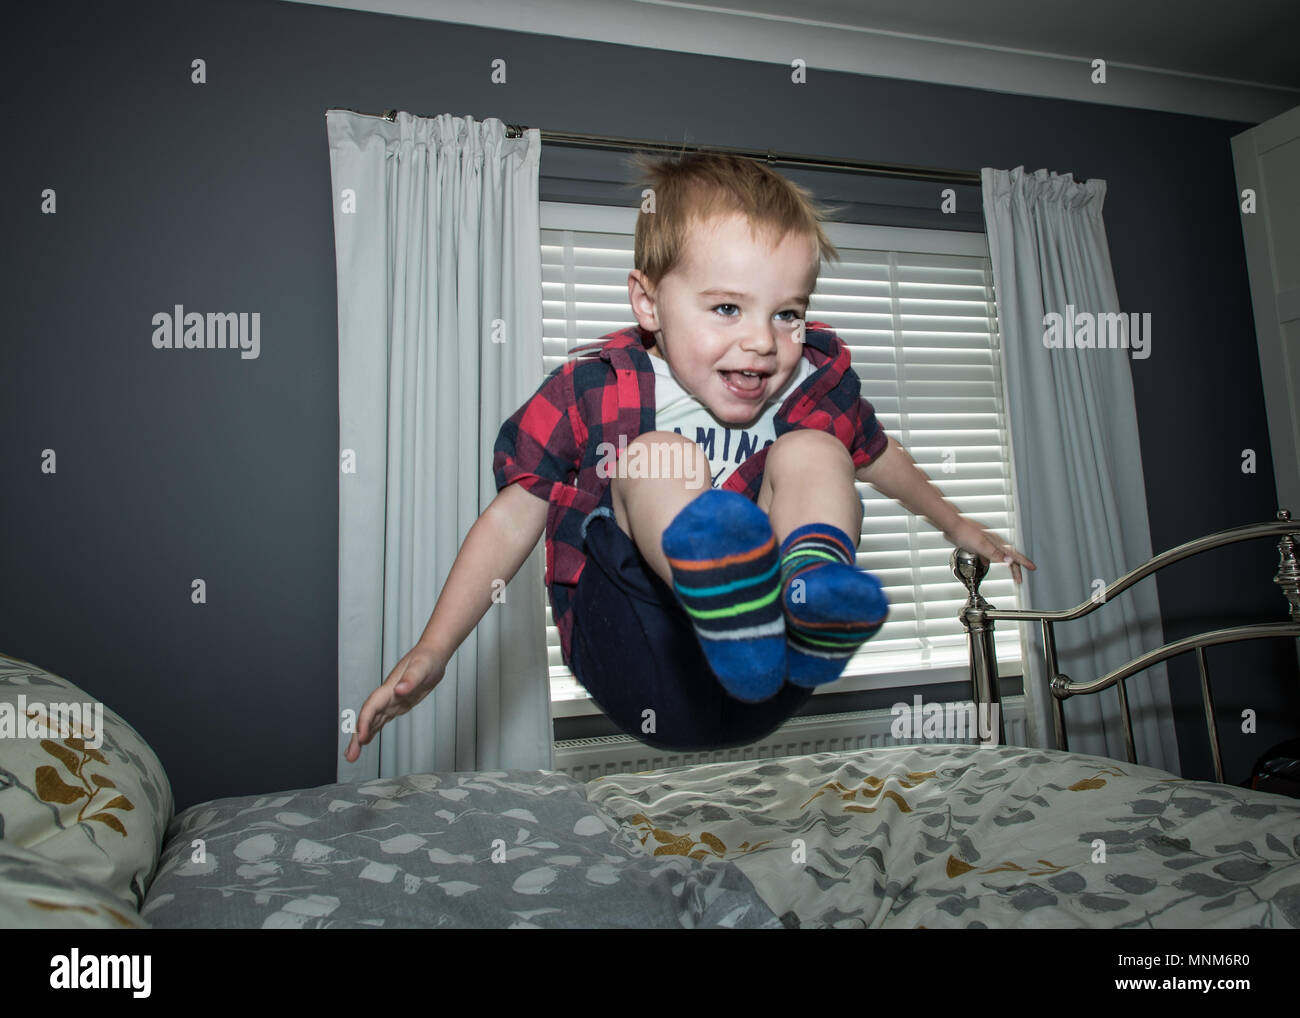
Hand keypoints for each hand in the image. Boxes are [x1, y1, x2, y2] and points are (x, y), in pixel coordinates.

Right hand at [344, 643, 446, 762]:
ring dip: (361, 737)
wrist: (432, 654)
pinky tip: (366, 740)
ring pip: (371, 721)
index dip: (364, 722)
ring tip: (351, 755)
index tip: (360, 738)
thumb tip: (400, 689)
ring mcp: (391, 701)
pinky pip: (381, 720)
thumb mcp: (422, 667)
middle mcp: (387, 696)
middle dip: (357, 736)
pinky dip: (372, 730)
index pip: (371, 707)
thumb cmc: (427, 658)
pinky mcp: (398, 704)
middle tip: (350, 756)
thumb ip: (411, 679)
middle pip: (367, 718)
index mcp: (389, 688)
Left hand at [943, 517, 1036, 583]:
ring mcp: (985, 542)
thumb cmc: (964, 532)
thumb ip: (995, 554)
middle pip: (1008, 557)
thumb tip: (1009, 561)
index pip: (1014, 554)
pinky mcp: (976, 543)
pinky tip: (986, 563)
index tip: (1032, 568)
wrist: (951, 524)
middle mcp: (993, 541)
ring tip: (1010, 572)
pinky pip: (987, 554)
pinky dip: (990, 560)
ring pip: (999, 555)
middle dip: (1016, 568)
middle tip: (1020, 579)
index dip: (1024, 562)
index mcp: (996, 542)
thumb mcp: (981, 546)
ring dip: (1005, 564)